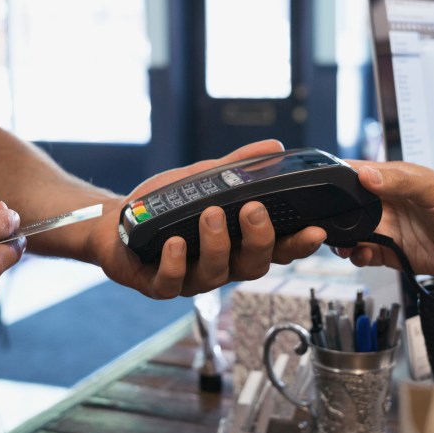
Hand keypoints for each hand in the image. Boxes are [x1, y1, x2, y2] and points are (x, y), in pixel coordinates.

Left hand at [96, 139, 327, 298]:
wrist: (117, 220)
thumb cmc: (165, 205)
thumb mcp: (205, 179)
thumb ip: (239, 167)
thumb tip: (274, 147)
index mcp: (239, 243)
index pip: (279, 248)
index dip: (299, 244)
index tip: (316, 229)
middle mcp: (222, 265)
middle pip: (254, 266)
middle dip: (259, 240)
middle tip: (253, 210)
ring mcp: (192, 278)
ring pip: (216, 275)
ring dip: (216, 244)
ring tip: (209, 214)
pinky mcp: (160, 285)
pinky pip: (172, 283)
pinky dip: (176, 263)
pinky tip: (176, 243)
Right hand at [335, 161, 433, 276]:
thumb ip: (399, 182)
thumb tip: (367, 174)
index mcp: (394, 180)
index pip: (357, 174)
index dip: (337, 180)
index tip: (320, 188)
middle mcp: (388, 204)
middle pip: (348, 207)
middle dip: (334, 216)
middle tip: (326, 224)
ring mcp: (390, 229)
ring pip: (353, 233)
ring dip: (343, 239)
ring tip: (343, 244)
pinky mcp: (395, 253)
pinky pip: (367, 255)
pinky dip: (358, 256)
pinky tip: (362, 255)